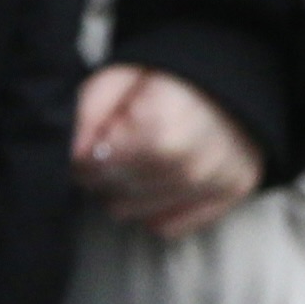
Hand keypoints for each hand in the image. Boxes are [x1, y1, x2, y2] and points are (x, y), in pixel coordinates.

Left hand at [74, 63, 261, 236]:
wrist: (234, 78)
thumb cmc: (172, 77)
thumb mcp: (119, 78)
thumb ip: (87, 113)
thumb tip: (70, 154)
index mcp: (161, 130)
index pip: (93, 168)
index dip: (87, 152)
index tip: (98, 137)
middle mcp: (191, 165)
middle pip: (112, 194)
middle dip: (105, 174)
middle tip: (118, 146)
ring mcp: (214, 184)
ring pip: (134, 214)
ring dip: (128, 192)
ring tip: (141, 159)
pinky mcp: (229, 197)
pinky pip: (168, 226)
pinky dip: (156, 207)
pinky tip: (161, 179)